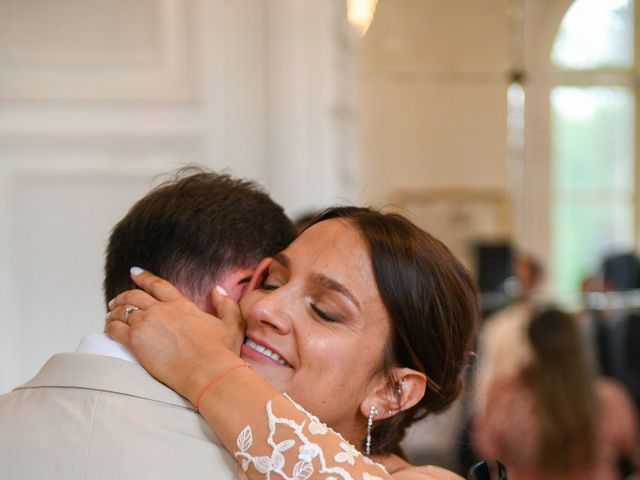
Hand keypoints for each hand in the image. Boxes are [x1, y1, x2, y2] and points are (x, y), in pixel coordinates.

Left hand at [106, 268, 244, 402]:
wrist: (208, 371)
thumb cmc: (221, 352)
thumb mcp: (232, 324)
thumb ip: (226, 304)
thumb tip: (218, 290)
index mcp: (182, 305)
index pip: (157, 285)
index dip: (144, 277)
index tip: (134, 272)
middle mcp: (162, 310)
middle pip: (135, 296)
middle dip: (123, 296)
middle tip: (116, 300)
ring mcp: (147, 324)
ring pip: (123, 311)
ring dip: (114, 312)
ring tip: (111, 315)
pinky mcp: (136, 342)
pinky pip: (115, 329)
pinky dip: (110, 327)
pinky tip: (109, 329)